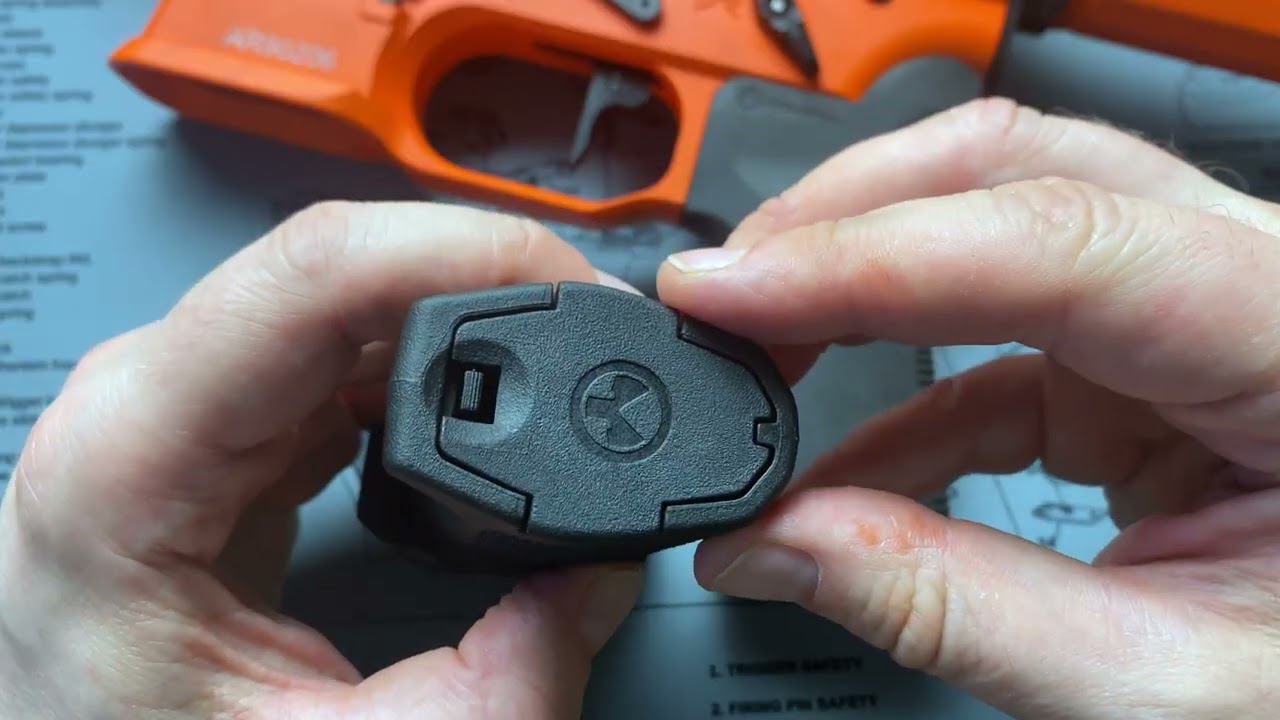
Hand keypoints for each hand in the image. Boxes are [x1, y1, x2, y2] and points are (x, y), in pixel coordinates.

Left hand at [0, 203, 641, 718]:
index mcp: (129, 465)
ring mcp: (180, 405)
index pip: (309, 276)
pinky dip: (428, 355)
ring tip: (560, 353)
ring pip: (344, 294)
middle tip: (594, 319)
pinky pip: (337, 347)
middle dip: (486, 275)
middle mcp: (140, 403)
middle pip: (337, 268)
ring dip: (463, 309)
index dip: (462, 252)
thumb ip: (506, 679)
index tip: (570, 285)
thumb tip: (599, 578)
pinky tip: (484, 386)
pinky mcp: (224, 427)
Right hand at [658, 98, 1279, 718]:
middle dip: (848, 218)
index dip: (871, 256)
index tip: (727, 293)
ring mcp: (1191, 313)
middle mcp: (1255, 286)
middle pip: (1022, 169)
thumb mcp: (1156, 683)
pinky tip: (832, 464)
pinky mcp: (1139, 360)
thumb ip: (950, 608)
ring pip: (995, 222)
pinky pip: (995, 339)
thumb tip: (769, 544)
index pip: (1063, 241)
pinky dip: (898, 389)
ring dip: (859, 280)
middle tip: (726, 292)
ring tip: (754, 356)